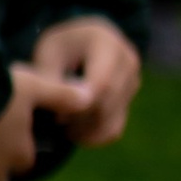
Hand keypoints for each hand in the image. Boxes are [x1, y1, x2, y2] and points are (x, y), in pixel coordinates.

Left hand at [31, 14, 141, 147]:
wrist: (78, 45)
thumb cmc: (58, 49)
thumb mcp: (47, 56)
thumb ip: (52, 81)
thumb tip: (64, 113)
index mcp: (107, 43)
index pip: (103, 84)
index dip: (80, 104)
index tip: (57, 115)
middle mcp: (127, 61)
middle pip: (108, 104)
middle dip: (79, 120)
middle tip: (55, 123)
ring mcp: (132, 81)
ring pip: (111, 121)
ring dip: (84, 131)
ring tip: (61, 127)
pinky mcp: (129, 101)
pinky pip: (114, 129)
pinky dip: (92, 137)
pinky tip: (72, 132)